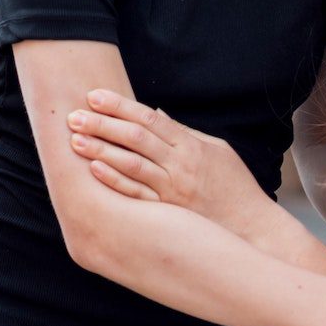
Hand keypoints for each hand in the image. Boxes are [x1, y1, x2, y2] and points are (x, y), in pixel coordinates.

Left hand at [68, 90, 262, 234]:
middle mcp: (180, 166)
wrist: (252, 228)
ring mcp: (173, 191)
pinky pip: (137, 196)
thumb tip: (156, 114)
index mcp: (191, 147)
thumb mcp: (217, 150)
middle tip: (74, 116)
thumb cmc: (235, 186)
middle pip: (135, 138)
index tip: (94, 96)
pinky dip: (115, 181)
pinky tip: (95, 170)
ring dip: (101, 150)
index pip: (149, 119)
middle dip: (102, 124)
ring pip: (132, 165)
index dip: (120, 106)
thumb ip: (185, 133)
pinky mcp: (168, 214)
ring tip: (75, 140)